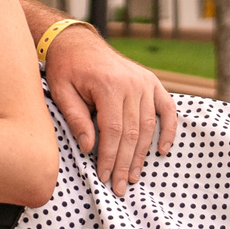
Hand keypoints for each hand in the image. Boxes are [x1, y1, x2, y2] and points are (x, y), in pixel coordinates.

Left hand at [43, 25, 175, 195]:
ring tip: (134, 176)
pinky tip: (162, 150)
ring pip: (149, 126)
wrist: (77, 41)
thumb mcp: (62, 92)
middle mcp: (132, 83)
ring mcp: (144, 82)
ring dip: (142, 154)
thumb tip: (90, 148)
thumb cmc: (66, 68)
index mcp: (109, 85)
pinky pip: (167, 108)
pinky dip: (168, 130)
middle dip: (126, 163)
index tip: (105, 177)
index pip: (113, 131)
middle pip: (133, 133)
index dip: (110, 157)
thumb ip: (76, 119)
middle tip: (120, 187)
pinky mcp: (151, 82)